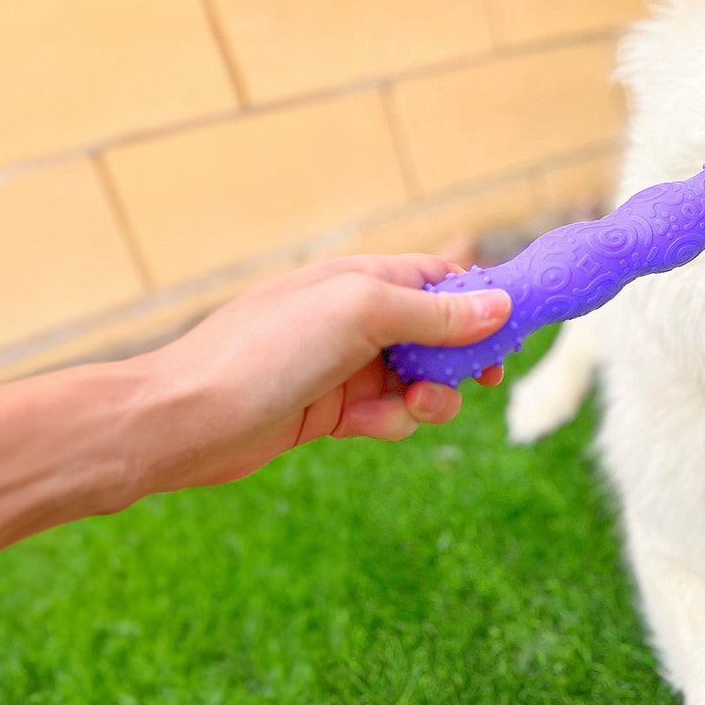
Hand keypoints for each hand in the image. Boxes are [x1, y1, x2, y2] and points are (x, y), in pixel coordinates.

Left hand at [143, 254, 510, 490]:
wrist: (187, 419)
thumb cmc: (268, 350)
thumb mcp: (361, 313)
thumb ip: (434, 312)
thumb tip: (501, 304)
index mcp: (364, 278)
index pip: (442, 278)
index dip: (483, 300)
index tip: (516, 328)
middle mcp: (357, 318)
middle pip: (440, 334)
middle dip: (462, 358)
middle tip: (479, 379)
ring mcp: (346, 366)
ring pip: (420, 381)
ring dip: (430, 397)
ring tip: (412, 407)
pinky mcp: (332, 411)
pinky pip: (387, 415)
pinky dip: (387, 423)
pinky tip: (362, 426)